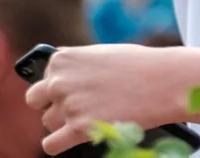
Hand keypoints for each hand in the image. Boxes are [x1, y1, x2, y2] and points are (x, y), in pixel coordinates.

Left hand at [28, 44, 188, 152]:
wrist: (164, 81)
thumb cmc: (138, 65)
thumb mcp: (100, 54)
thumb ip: (77, 67)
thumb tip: (61, 82)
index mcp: (62, 58)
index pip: (44, 77)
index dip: (59, 86)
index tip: (75, 90)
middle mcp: (59, 81)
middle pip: (35, 101)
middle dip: (52, 104)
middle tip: (73, 108)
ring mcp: (68, 105)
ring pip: (48, 123)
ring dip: (63, 124)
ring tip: (87, 120)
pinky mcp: (79, 129)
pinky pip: (50, 144)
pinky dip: (57, 144)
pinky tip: (70, 140)